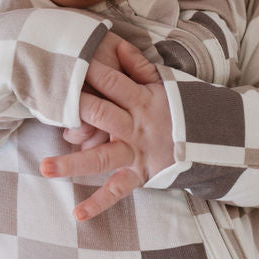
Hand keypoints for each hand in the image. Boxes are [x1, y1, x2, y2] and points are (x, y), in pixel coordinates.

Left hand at [41, 35, 174, 219]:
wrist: (213, 140)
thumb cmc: (180, 108)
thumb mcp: (164, 84)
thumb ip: (138, 66)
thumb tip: (117, 45)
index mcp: (142, 100)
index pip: (114, 83)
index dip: (93, 73)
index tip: (71, 63)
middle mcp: (136, 127)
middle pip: (103, 115)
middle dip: (78, 109)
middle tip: (51, 105)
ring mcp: (136, 153)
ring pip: (101, 158)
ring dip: (72, 164)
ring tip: (44, 167)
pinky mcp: (139, 175)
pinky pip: (117, 191)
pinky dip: (98, 204)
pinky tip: (77, 214)